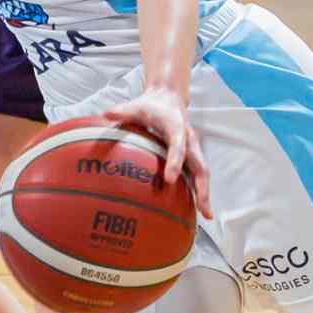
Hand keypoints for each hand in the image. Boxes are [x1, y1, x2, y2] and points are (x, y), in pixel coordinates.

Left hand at [101, 91, 211, 217]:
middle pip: (199, 165)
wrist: (168, 97)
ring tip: (206, 215)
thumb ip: (123, 111)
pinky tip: (197, 208)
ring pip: (202, 172)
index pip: (178, 146)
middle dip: (202, 187)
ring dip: (204, 193)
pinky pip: (197, 174)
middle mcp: (189, 139)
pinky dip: (199, 190)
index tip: (170, 180)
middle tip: (203, 209)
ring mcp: (192, 148)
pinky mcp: (191, 154)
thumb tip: (106, 113)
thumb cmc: (150, 105)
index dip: (175, 162)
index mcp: (176, 127)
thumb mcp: (136, 106)